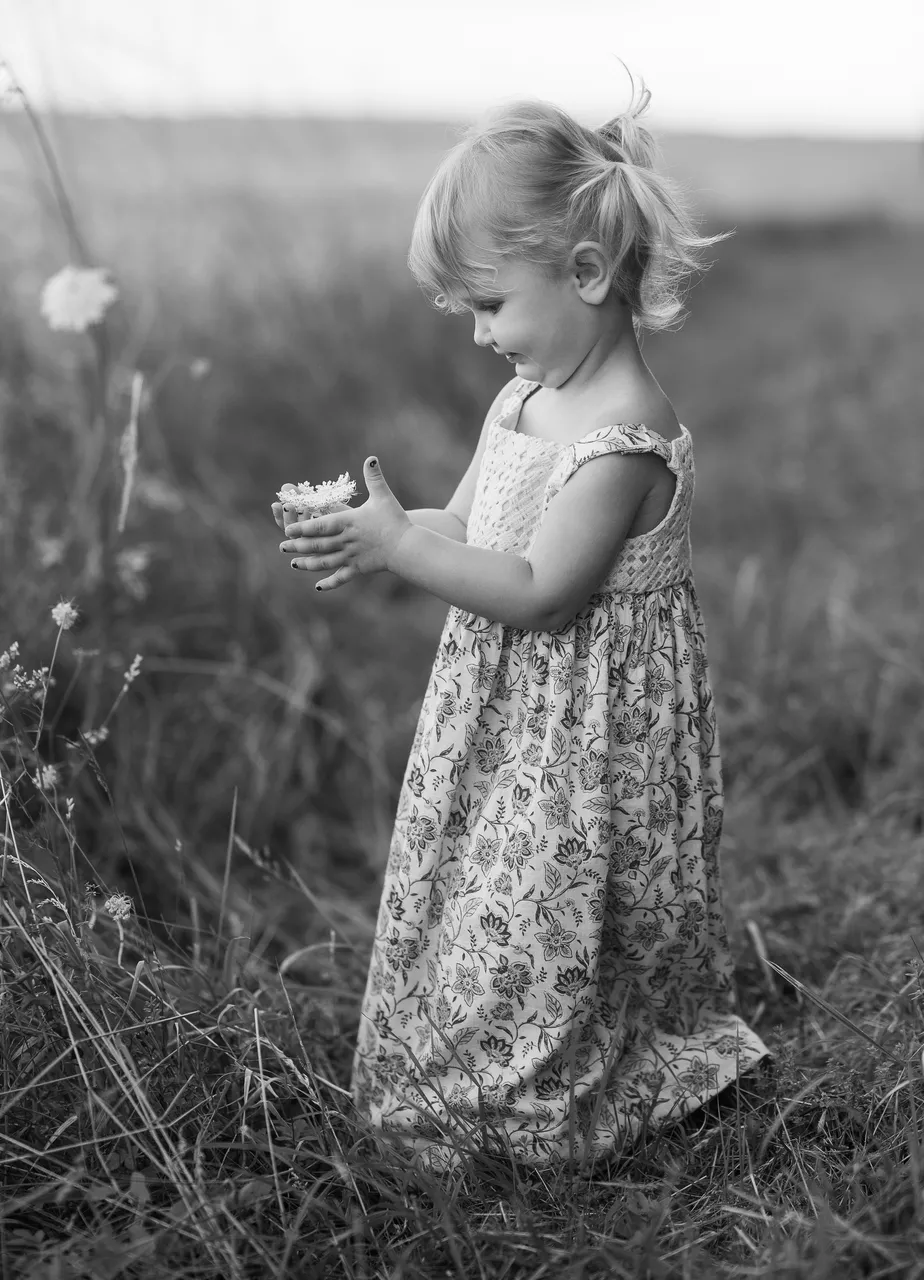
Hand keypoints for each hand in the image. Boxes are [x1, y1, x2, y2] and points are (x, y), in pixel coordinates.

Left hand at [278, 457, 410, 590]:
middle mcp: (346, 541)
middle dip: (297, 546)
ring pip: (324, 562)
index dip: (301, 527)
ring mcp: (351, 557)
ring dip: (307, 564)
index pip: (319, 525)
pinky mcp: (358, 569)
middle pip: (316, 545)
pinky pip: (340, 578)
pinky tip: (317, 587)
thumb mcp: (383, 497)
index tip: (287, 529)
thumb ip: (374, 478)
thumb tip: (371, 458)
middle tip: (282, 547)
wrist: (408, 547)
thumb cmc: (396, 520)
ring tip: (294, 564)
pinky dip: (328, 583)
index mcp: (348, 522)